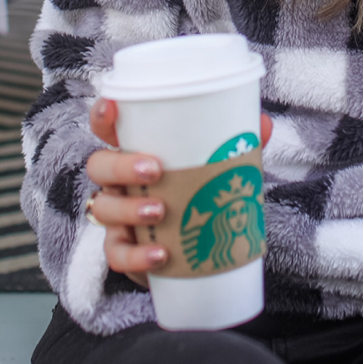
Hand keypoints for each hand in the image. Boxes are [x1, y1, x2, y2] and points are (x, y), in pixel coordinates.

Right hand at [85, 99, 273, 289]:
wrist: (202, 247)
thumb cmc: (202, 190)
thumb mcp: (220, 164)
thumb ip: (238, 143)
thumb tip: (263, 123)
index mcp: (136, 150)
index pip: (108, 127)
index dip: (103, 114)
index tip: (113, 107)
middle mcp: (119, 180)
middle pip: (99, 166)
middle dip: (121, 166)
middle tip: (154, 169)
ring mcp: (117, 216)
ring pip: (103, 207)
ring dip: (128, 208)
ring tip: (159, 211)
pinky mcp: (125, 250)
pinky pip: (116, 253)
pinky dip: (135, 255)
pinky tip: (159, 254)